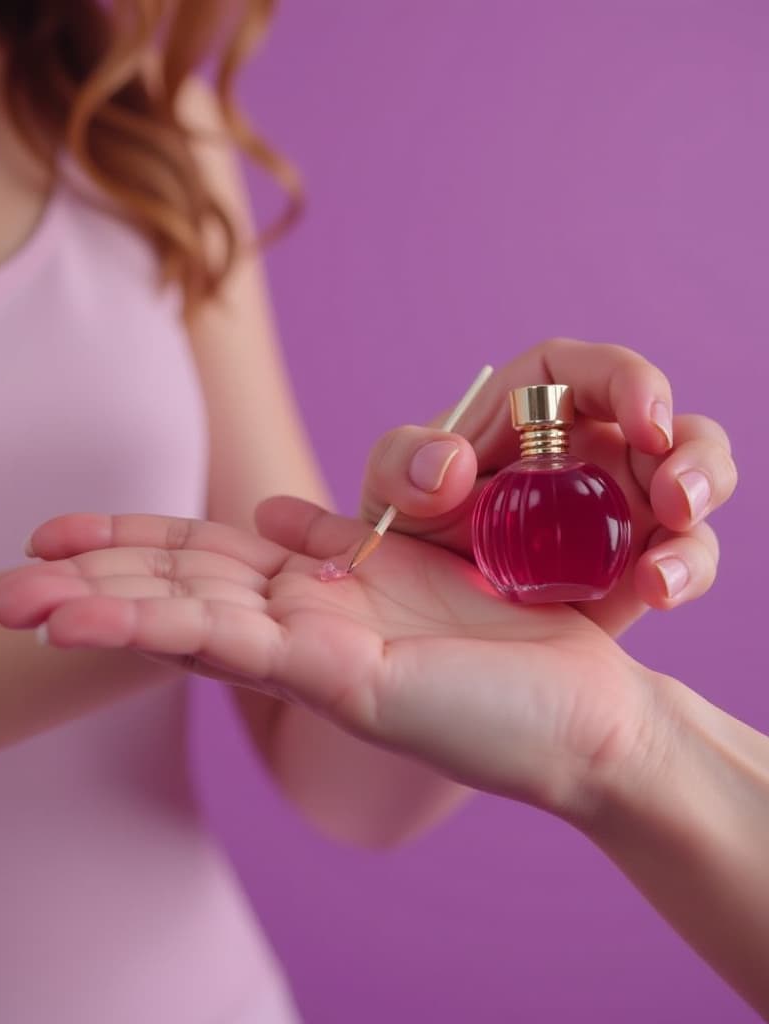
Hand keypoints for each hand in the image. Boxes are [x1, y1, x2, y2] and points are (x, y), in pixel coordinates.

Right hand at [0, 503, 669, 821]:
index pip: (202, 559)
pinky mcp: (345, 677)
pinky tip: (101, 620)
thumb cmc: (508, 639)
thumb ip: (335, 537)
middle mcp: (303, 626)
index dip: (129, 543)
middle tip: (6, 583)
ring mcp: (317, 656)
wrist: (588, 709)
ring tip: (24, 603)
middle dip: (92, 584)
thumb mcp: (410, 563)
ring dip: (106, 612)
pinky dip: (167, 630)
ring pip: (192, 621)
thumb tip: (267, 507)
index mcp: (315, 593)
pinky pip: (241, 645)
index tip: (58, 530)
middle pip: (180, 591)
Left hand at [359, 338, 737, 634]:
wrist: (424, 615)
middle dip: (689, 449)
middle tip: (676, 494)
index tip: (645, 422)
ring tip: (675, 531)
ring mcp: (619, 506)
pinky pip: (684, 554)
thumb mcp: (389, 493)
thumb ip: (402, 464)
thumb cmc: (409, 531)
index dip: (629, 381)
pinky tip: (657, 588)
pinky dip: (685, 567)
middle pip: (667, 422)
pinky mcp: (634, 562)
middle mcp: (588, 450)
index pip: (588, 372)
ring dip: (702, 497)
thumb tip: (451, 463)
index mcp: (531, 412)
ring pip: (694, 481)